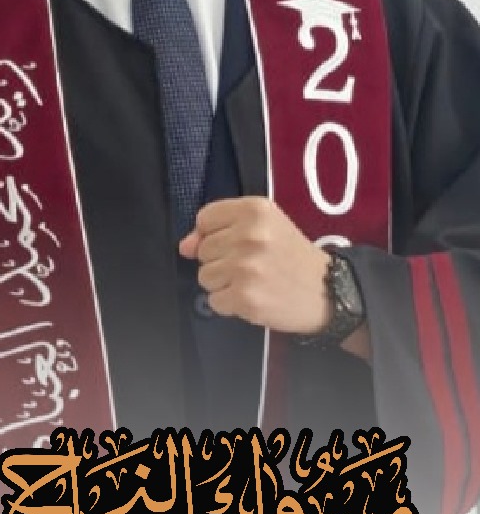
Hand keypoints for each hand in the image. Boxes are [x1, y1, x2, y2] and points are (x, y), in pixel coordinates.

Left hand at [179, 196, 331, 333]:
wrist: (328, 291)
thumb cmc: (291, 255)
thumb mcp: (264, 227)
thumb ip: (220, 229)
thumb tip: (184, 246)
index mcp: (255, 209)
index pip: (205, 218)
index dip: (215, 234)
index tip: (238, 242)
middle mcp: (249, 235)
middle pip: (202, 250)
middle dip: (221, 261)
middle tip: (252, 264)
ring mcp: (246, 267)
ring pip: (204, 276)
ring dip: (223, 284)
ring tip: (252, 281)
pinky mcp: (245, 297)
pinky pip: (214, 301)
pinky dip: (229, 304)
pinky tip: (253, 297)